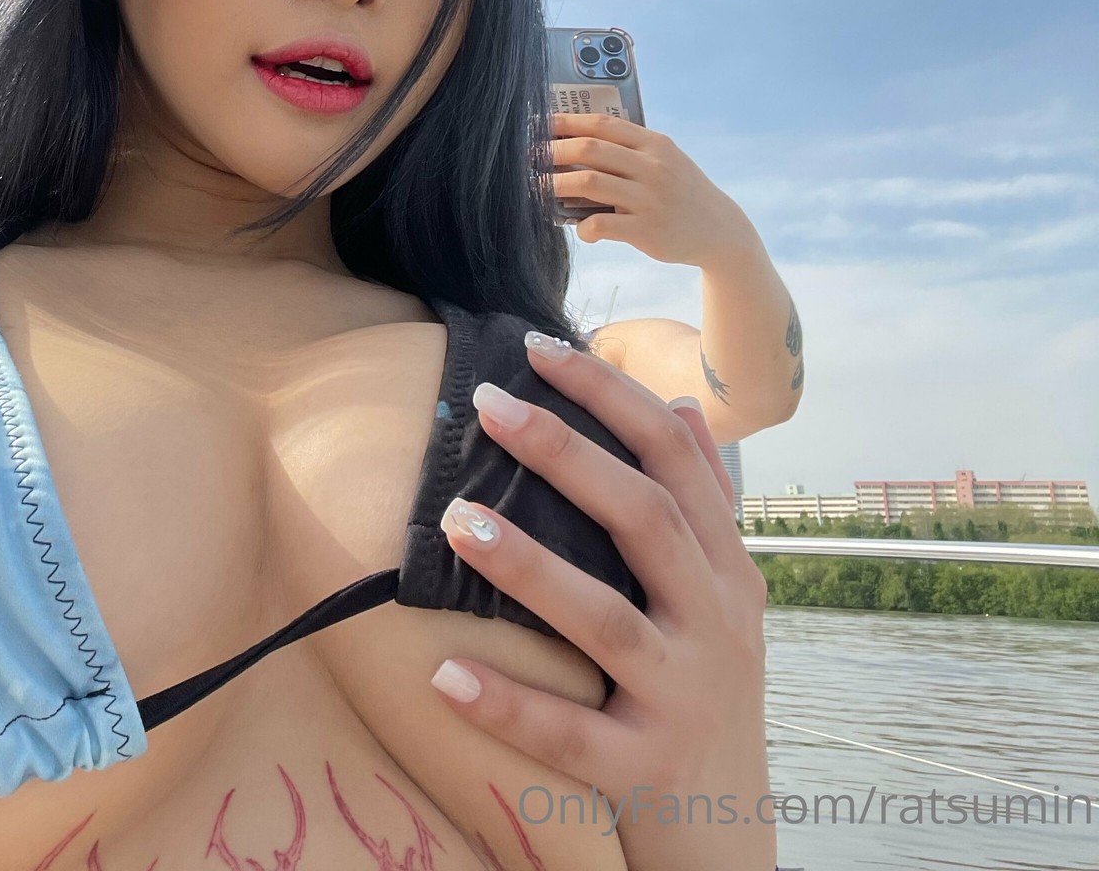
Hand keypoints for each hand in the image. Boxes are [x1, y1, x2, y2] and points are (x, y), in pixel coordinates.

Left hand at [430, 333, 774, 870]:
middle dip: (568, 453)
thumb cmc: (701, 698)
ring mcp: (686, 699)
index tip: (539, 347)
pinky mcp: (646, 771)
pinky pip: (571, 736)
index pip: (677, 460)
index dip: (612, 396)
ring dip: (530, 566)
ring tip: (457, 521)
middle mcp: (717, 627)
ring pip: (609, 622)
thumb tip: (679, 404)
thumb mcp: (721, 601)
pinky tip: (442, 674)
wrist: (727, 839)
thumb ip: (701, 510)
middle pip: (646, 519)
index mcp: (726, 574)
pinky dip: (508, 704)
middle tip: (487, 403)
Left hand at [546, 113, 755, 266]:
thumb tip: (573, 141)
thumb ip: (629, 149)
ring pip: (589, 184)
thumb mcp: (664, 160)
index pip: (600, 124)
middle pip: (589, 149)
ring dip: (555, 185)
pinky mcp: (648, 230)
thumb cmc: (680, 192)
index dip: (564, 123)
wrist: (720, 231)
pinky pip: (602, 224)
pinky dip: (583, 227)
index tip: (536, 125)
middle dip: (551, 152)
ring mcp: (650, 198)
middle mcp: (653, 167)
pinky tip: (581, 230)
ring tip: (537, 190)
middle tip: (528, 159)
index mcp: (654, 144)